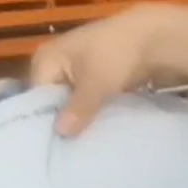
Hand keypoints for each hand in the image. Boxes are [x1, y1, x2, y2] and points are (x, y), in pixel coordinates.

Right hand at [30, 5, 169, 136]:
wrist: (151, 37)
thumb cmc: (116, 54)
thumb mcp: (95, 83)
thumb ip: (78, 109)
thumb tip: (61, 133)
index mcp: (45, 60)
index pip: (36, 98)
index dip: (46, 121)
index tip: (57, 145)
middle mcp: (54, 64)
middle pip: (52, 101)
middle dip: (64, 122)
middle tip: (72, 150)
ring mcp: (75, 69)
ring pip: (71, 102)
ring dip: (80, 120)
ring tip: (85, 145)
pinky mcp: (94, 77)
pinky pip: (86, 100)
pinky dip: (92, 113)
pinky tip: (98, 131)